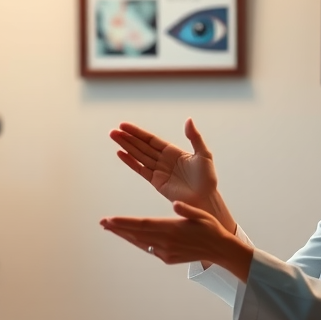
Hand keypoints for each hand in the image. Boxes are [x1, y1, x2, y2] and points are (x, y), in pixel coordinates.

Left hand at [100, 201, 252, 280]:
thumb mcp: (200, 215)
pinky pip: (148, 248)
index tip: (109, 220)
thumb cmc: (211, 228)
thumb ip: (186, 210)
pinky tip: (129, 237)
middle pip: (136, 234)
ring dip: (124, 235)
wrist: (220, 250)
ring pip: (140, 242)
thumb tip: (175, 204)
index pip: (142, 224)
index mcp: (172, 229)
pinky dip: (137, 242)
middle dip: (118, 228)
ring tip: (110, 228)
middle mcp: (166, 242)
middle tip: (102, 223)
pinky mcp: (168, 258)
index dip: (124, 223)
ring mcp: (166, 252)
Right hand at [110, 119, 236, 232]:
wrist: (204, 200)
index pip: (151, 139)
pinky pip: (140, 169)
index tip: (124, 125)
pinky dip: (130, 162)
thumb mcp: (204, 154)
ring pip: (138, 155)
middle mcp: (163, 159)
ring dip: (125, 147)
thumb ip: (195, 137)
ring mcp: (158, 171)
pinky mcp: (155, 182)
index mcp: (173, 151)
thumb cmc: (207, 179)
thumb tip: (189, 119)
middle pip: (141, 146)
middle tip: (113, 131)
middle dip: (127, 138)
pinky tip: (120, 154)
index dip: (137, 132)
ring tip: (113, 137)